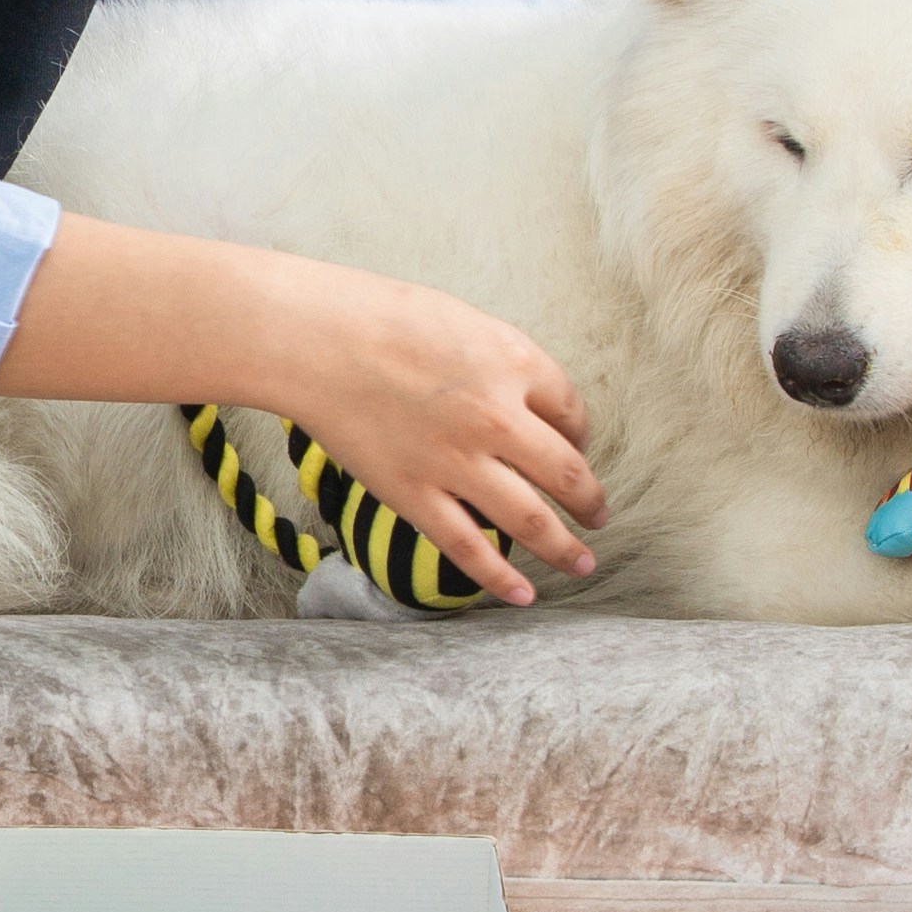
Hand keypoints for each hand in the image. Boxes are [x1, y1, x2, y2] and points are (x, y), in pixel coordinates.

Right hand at [0, 221, 604, 607]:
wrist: (311, 339)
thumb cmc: (378, 316)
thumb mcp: (460, 322)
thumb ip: (500, 363)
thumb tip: (525, 403)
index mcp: (515, 363)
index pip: (572, 411)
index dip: (582, 436)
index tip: (578, 449)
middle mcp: (498, 417)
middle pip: (567, 471)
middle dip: (591, 499)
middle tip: (600, 515)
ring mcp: (458, 461)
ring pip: (532, 519)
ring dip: (565, 546)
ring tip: (583, 561)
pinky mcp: (416, 495)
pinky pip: (470, 548)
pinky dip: (501, 577)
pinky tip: (524, 595)